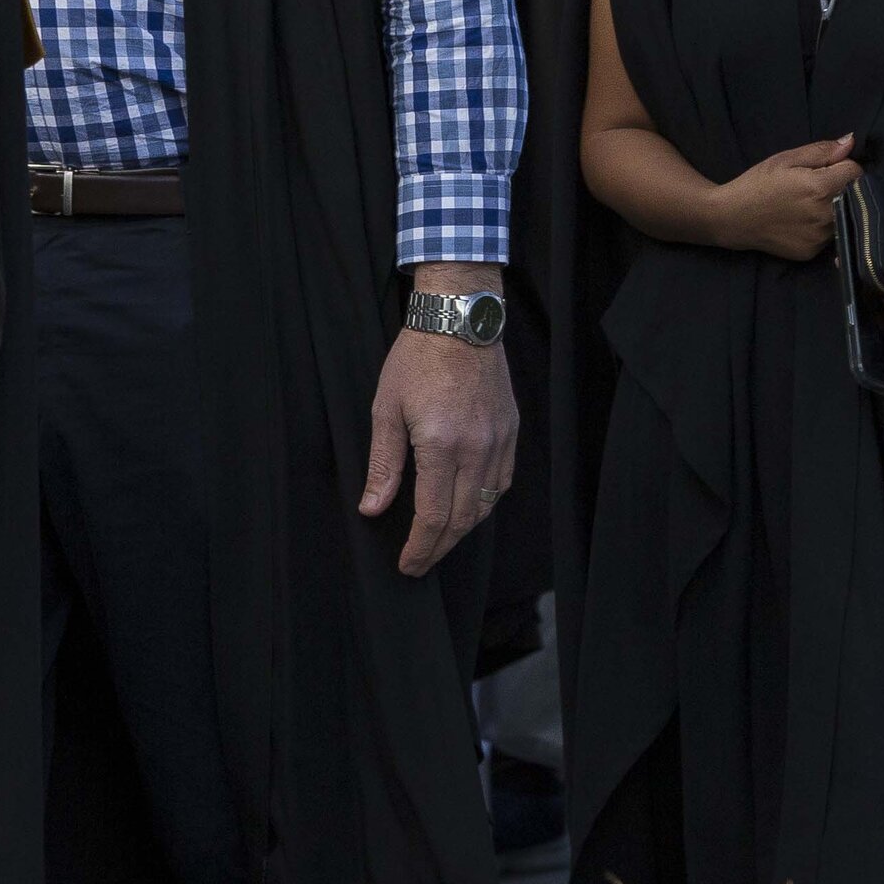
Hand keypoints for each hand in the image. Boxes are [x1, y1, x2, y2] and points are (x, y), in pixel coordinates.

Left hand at [362, 269, 519, 579]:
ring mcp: (499, 441)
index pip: (433, 517)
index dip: (420, 548)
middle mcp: (477, 449)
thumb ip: (383, 464)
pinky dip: (484, 504)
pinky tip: (468, 508)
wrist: (460, 318)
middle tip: (419, 563)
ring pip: (486, 506)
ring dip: (462, 530)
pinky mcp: (511, 430)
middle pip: (461, 520)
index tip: (407, 565)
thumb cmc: (417, 359)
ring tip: (439, 540)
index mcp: (442, 446)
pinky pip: (502, 482)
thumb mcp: (386, 409)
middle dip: (439, 548)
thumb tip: (372, 509)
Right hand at [708, 134, 858, 260]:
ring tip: (809, 203)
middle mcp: (825, 216)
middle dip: (843, 186)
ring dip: (836, 207)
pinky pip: (830, 235)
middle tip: (819, 184)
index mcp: (820, 188)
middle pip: (855, 196)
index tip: (828, 167)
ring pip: (845, 216)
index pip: (856, 172)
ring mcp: (819, 237)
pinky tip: (803, 219)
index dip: (844, 165)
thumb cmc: (758, 183)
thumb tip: (851, 141)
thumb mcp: (785, 159)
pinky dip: (823, 225)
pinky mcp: (812, 252)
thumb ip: (821, 151)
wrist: (732, 218)